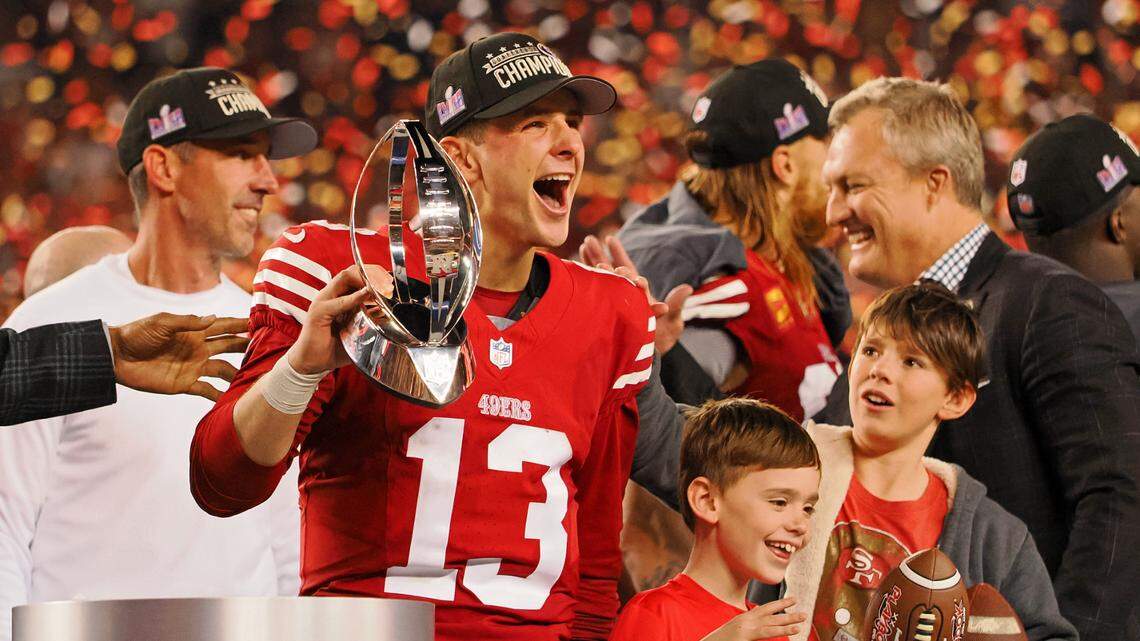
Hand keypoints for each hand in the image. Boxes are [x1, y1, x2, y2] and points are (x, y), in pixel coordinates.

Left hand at [109, 313, 250, 400]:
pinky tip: (234, 401)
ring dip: (238, 372)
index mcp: (194, 331)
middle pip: (229, 347)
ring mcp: (194, 367)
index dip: (241, 325)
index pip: (223, 326)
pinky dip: (220, 395)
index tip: (261, 324)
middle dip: (247, 347)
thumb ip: (187, 322)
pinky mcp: (185, 384)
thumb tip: (213, 318)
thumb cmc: (137, 334)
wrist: (116, 357)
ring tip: (257, 377)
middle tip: (269, 349)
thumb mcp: (161, 323)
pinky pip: (207, 391)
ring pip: (224, 369)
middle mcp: (199, 349)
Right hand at [286, 264, 392, 374]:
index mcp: (339, 297)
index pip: (356, 275)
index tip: (389, 283)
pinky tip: (367, 295)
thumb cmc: (333, 348)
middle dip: (373, 274)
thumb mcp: (357, 331)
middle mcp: (330, 295)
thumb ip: (369, 320)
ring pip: (345, 278)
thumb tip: (386, 314)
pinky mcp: (319, 312)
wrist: (312, 363)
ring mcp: (323, 301)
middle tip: (389, 284)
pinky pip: (339, 301)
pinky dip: (355, 297)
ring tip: (381, 288)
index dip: (374, 275)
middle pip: (352, 272)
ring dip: (366, 280)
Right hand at [579, 234, 691, 353]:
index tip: (619, 271)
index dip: (627, 274)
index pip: (634, 279)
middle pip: (616, 271)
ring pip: (604, 275)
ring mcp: (615, 298)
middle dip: (605, 256)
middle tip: (594, 242)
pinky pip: (596, 286)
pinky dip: (588, 272)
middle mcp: (628, 293)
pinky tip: (579, 258)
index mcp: (643, 295)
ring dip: (595, 258)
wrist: (645, 358)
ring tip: (586, 242)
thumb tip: (687, 288)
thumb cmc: (660, 341)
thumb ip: (676, 305)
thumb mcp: (671, 324)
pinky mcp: (605, 305)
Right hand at [700, 598, 805, 640]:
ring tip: (802, 622)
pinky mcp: (746, 635)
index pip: (764, 608)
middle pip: (770, 614)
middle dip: (787, 611)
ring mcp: (746, 627)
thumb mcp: (735, 631)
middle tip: (804, 612)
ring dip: (789, 622)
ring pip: (772, 623)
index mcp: (743, 618)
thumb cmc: (720, 639)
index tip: (791, 600)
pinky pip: (768, 632)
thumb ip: (748, 628)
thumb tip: (759, 628)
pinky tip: (793, 630)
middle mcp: (746, 620)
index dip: (779, 604)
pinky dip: (781, 631)